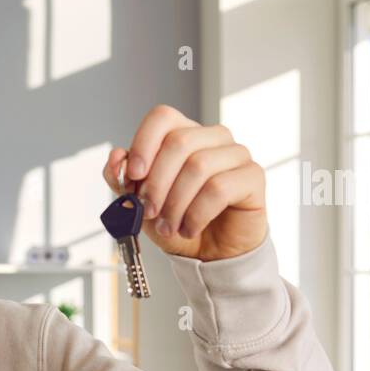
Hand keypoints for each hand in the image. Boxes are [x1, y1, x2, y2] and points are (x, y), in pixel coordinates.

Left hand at [103, 105, 266, 261]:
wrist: (209, 253)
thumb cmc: (177, 220)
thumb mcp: (139, 203)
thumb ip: (122, 179)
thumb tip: (116, 158)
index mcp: (183, 134)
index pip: (162, 117)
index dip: (143, 143)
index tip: (132, 177)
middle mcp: (212, 138)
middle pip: (179, 142)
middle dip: (156, 183)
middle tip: (148, 212)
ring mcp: (236, 154)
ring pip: (198, 166)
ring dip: (175, 204)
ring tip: (168, 227)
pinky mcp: (253, 177)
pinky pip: (220, 188)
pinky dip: (196, 214)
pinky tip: (189, 229)